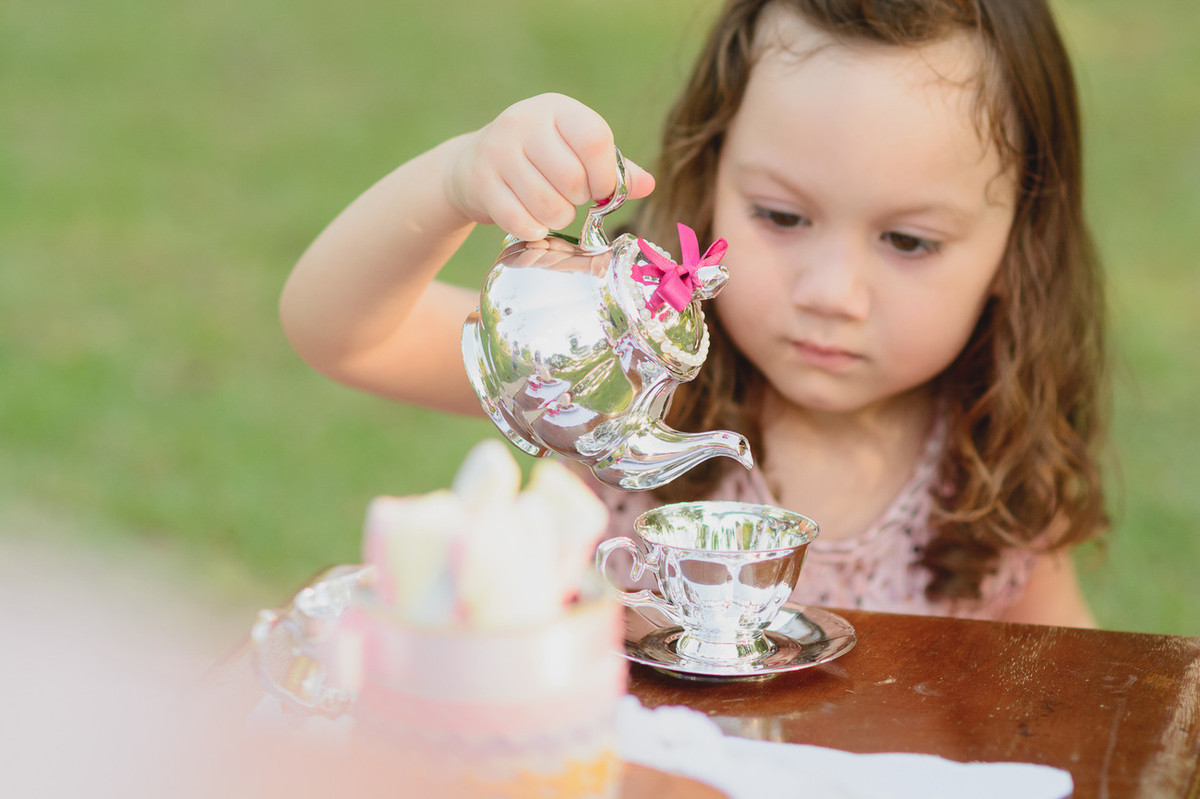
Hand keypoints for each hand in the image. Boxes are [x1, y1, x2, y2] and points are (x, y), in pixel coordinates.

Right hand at [446, 93, 655, 241]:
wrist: (473, 164)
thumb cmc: (538, 159)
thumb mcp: (574, 151)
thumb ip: (613, 168)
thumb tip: (649, 185)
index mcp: (556, 108)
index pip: (594, 139)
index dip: (606, 174)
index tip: (603, 190)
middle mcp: (523, 122)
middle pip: (572, 178)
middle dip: (580, 200)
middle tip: (572, 199)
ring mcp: (498, 151)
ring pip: (548, 205)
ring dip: (558, 218)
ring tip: (553, 210)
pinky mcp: (480, 182)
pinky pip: (520, 220)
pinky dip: (534, 230)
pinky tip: (533, 223)